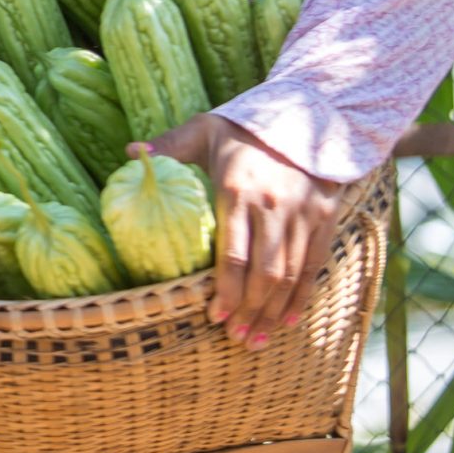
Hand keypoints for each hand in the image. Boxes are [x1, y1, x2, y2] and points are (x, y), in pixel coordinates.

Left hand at [143, 115, 344, 350]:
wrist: (305, 114)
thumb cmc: (243, 128)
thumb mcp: (204, 130)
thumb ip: (169, 146)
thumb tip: (129, 154)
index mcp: (236, 189)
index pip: (232, 253)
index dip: (225, 291)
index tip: (213, 317)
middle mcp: (272, 205)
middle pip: (263, 273)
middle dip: (249, 311)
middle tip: (235, 339)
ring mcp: (302, 214)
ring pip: (290, 274)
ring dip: (273, 311)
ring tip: (256, 338)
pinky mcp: (324, 217)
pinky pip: (314, 265)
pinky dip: (301, 296)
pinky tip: (287, 319)